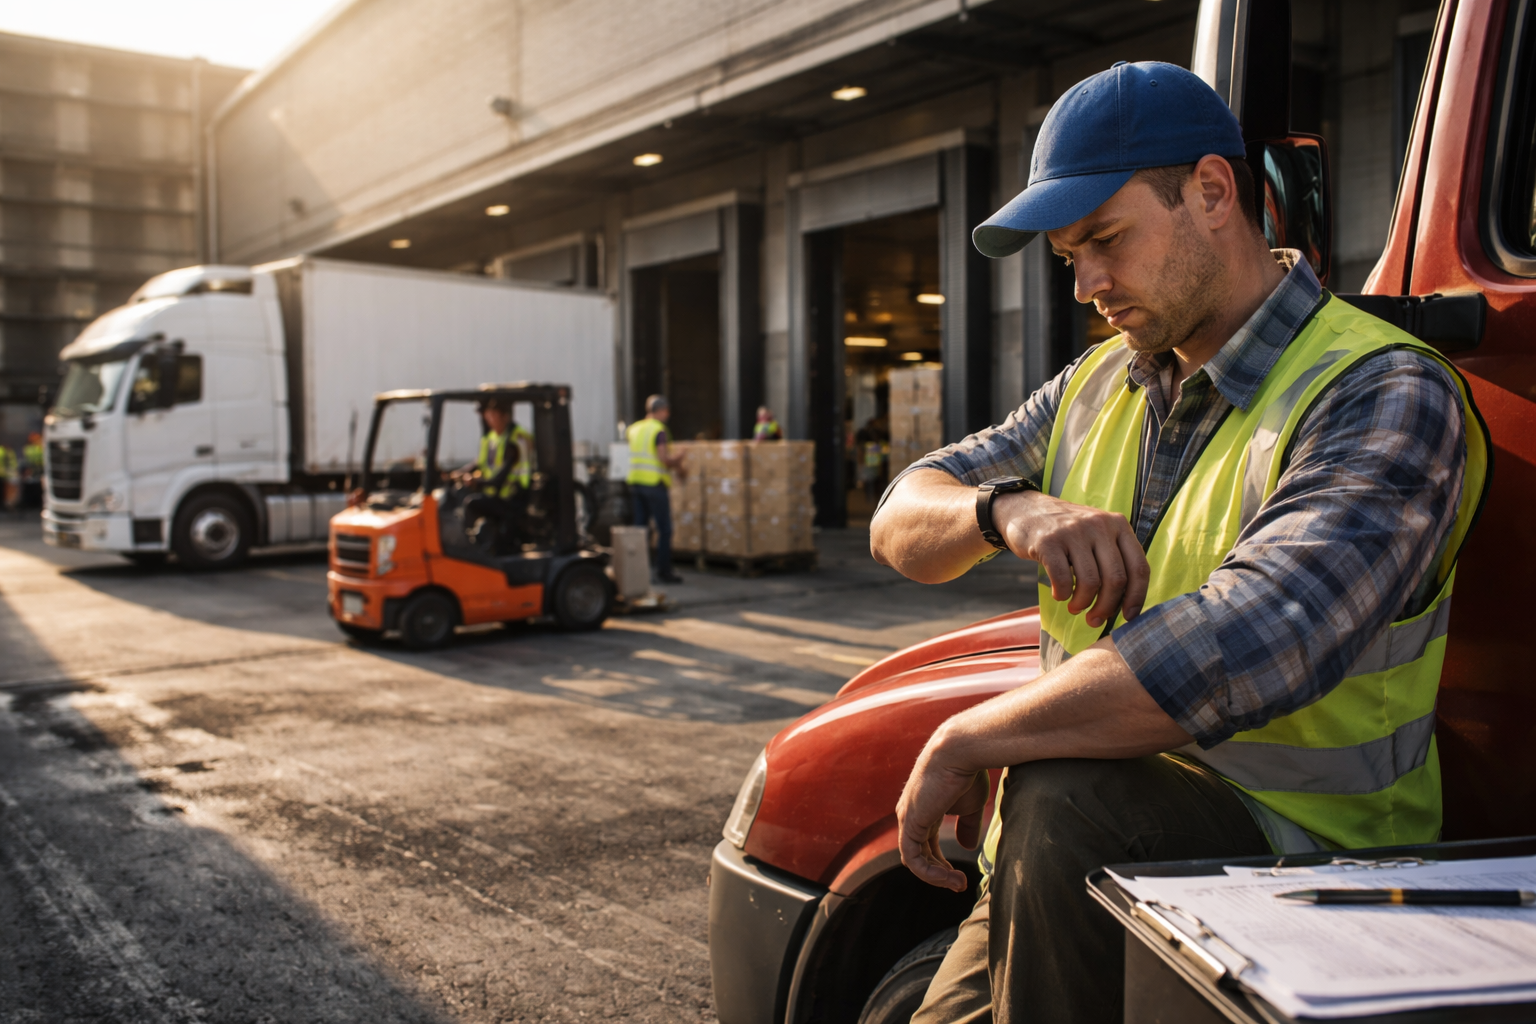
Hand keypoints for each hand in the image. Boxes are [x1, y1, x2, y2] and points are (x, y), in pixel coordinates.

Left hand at [896, 737, 990, 891]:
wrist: (961, 752)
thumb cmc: (968, 772)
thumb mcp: (971, 805)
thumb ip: (967, 826)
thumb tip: (968, 848)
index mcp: (924, 808)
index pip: (927, 843)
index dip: (942, 862)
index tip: (961, 876)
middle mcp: (911, 814)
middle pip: (920, 854)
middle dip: (940, 873)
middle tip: (960, 885)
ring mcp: (908, 818)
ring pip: (915, 859)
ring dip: (937, 877)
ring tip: (958, 884)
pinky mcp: (909, 822)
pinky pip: (913, 858)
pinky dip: (929, 873)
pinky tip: (948, 877)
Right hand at [996, 490, 1148, 627]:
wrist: (1026, 509)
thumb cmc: (1066, 531)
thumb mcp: (1097, 533)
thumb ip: (1114, 558)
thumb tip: (1126, 603)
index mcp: (1118, 524)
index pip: (1139, 567)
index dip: (1136, 597)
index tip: (1128, 617)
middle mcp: (1099, 525)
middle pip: (1115, 579)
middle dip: (1106, 608)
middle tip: (1094, 619)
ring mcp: (1073, 531)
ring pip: (1091, 583)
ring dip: (1083, 604)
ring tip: (1075, 607)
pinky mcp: (1048, 541)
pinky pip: (1063, 580)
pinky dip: (1063, 595)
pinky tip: (1059, 594)